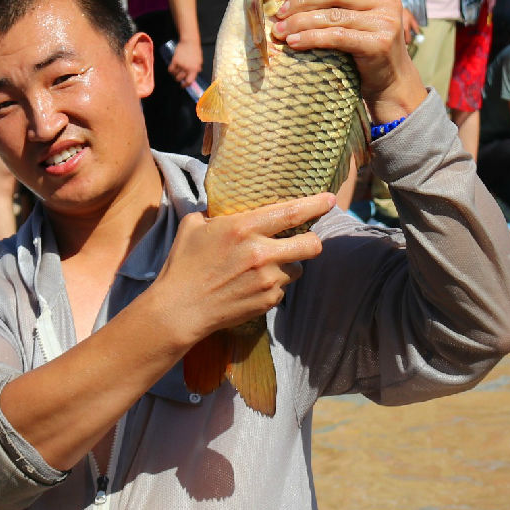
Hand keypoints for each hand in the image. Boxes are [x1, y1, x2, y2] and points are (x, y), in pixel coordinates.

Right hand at [155, 194, 335, 342]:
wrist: (180, 309)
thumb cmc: (182, 265)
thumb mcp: (193, 226)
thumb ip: (215, 214)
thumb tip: (224, 209)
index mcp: (243, 228)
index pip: (292, 212)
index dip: (316, 204)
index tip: (330, 199)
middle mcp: (261, 253)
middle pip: (311, 244)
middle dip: (311, 240)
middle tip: (303, 240)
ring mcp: (267, 280)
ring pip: (298, 268)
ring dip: (288, 266)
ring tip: (265, 268)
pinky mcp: (268, 301)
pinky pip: (283, 289)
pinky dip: (273, 286)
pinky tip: (251, 287)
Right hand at [168, 37, 201, 88]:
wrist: (190, 41)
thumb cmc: (195, 50)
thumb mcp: (199, 61)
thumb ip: (196, 69)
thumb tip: (193, 77)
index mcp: (195, 69)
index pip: (189, 81)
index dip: (185, 85)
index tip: (183, 85)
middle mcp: (187, 68)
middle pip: (180, 78)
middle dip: (179, 78)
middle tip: (179, 76)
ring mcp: (181, 64)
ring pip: (175, 74)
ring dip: (175, 73)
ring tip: (176, 70)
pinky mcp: (175, 60)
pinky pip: (171, 69)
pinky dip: (171, 70)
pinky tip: (173, 68)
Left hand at [272, 0, 427, 123]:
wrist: (391, 81)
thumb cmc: (367, 45)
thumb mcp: (363, 14)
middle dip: (301, 1)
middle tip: (279, 13)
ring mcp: (385, 21)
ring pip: (331, 16)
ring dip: (300, 23)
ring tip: (280, 31)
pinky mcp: (377, 43)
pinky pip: (335, 37)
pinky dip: (310, 39)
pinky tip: (293, 43)